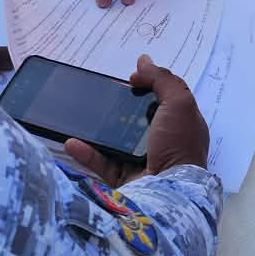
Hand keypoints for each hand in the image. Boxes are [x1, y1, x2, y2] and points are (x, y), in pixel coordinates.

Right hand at [64, 55, 210, 183]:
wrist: (169, 193)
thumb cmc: (178, 143)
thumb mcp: (179, 102)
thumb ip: (162, 79)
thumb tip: (143, 62)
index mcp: (182, 126)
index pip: (166, 101)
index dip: (150, 86)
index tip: (130, 78)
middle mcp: (165, 144)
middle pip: (140, 120)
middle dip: (122, 107)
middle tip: (103, 95)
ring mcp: (144, 163)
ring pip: (118, 141)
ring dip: (100, 129)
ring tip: (82, 114)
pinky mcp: (125, 181)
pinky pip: (102, 163)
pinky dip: (86, 153)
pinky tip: (71, 142)